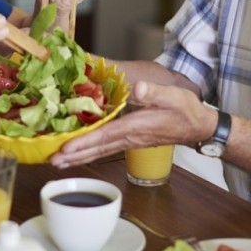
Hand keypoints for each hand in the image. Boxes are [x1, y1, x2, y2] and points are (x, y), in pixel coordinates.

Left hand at [50, 81, 212, 167]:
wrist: (198, 127)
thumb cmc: (186, 110)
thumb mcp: (174, 96)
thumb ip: (155, 92)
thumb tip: (139, 88)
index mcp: (136, 126)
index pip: (106, 135)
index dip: (85, 141)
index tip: (66, 147)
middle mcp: (129, 137)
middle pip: (97, 148)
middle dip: (74, 155)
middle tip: (51, 161)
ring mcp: (129, 142)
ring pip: (100, 152)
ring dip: (79, 158)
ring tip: (58, 163)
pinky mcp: (130, 141)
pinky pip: (105, 149)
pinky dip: (89, 153)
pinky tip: (78, 155)